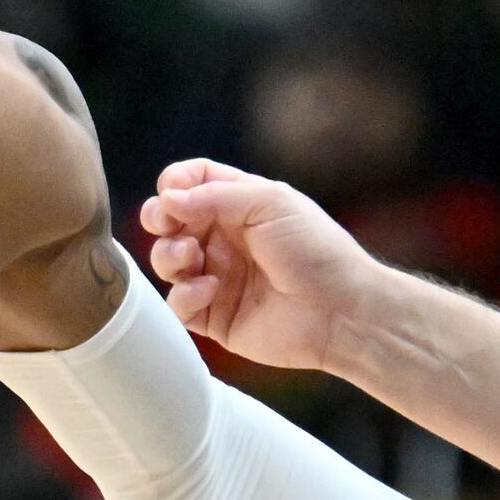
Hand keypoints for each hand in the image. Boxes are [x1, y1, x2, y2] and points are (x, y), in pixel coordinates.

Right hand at [138, 159, 377, 371]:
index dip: (176, 183)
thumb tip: (167, 198)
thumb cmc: (315, 250)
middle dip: (158, 218)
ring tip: (191, 257)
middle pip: (170, 221)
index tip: (171, 191)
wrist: (341, 310)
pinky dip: (184, 293)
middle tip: (164, 223)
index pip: (193, 183)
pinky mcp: (214, 316)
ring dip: (168, 255)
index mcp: (240, 206)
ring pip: (167, 261)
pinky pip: (179, 303)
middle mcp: (225, 239)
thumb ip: (214, 195)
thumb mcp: (270, 203)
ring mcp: (217, 277)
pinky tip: (209, 288)